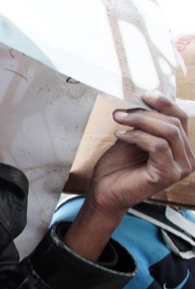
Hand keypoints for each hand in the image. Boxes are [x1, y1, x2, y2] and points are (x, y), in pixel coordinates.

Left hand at [65, 92, 193, 259]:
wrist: (104, 193)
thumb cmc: (117, 169)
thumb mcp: (132, 138)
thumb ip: (142, 124)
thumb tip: (144, 100)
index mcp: (180, 148)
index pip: (180, 118)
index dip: (164, 103)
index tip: (145, 95)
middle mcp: (186, 158)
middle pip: (174, 123)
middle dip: (146, 113)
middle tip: (121, 112)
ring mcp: (180, 168)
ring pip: (168, 132)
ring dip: (141, 121)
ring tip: (119, 120)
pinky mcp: (169, 175)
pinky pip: (159, 146)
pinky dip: (138, 136)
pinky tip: (121, 135)